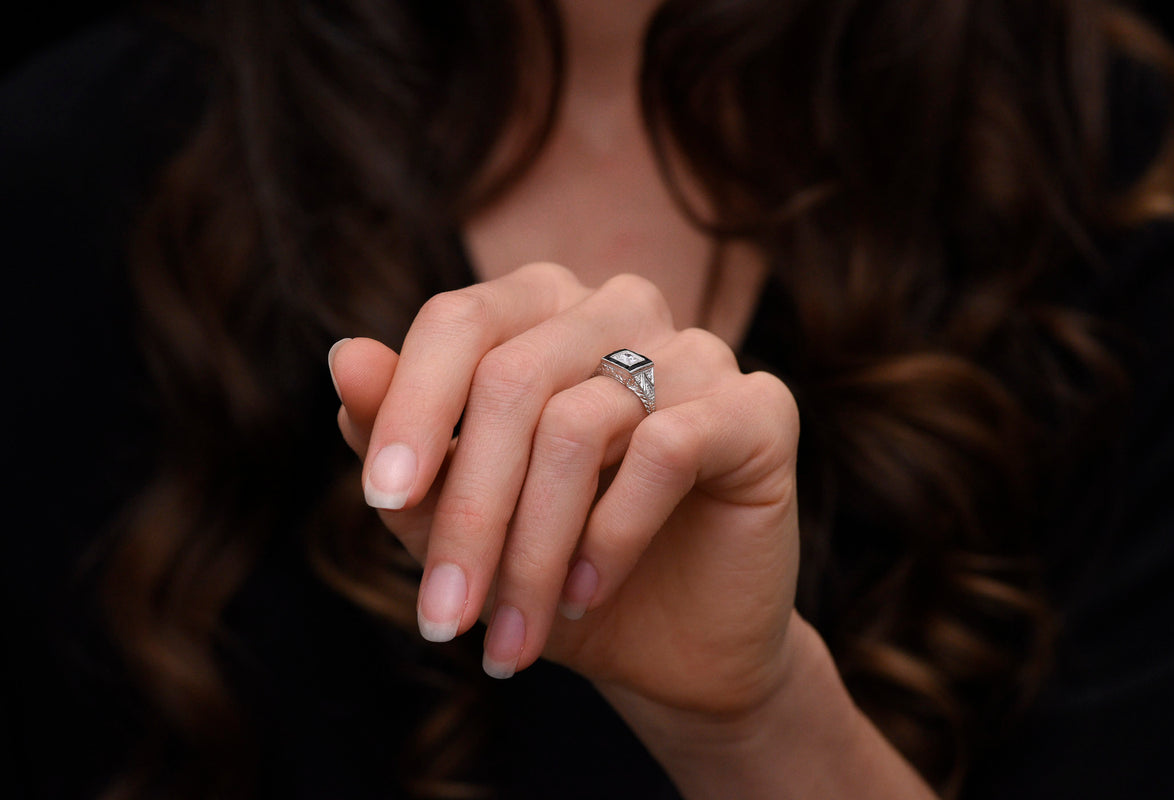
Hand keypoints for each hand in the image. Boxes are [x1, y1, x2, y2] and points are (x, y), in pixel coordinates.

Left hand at [329, 262, 802, 716]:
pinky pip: (664, 449)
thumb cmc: (553, 569)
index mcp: (543, 309)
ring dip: (531, 550)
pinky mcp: (759, 407)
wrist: (672, 646)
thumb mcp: (459, 515)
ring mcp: (697, 351)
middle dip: (468, 514)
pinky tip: (586, 590)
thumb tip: (344, 356)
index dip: (412, 408)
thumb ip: (402, 438)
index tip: (381, 501)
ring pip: (578, 424)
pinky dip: (610, 535)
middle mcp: (620, 309)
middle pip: (512, 379)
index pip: (459, 321)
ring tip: (513, 632)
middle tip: (444, 621)